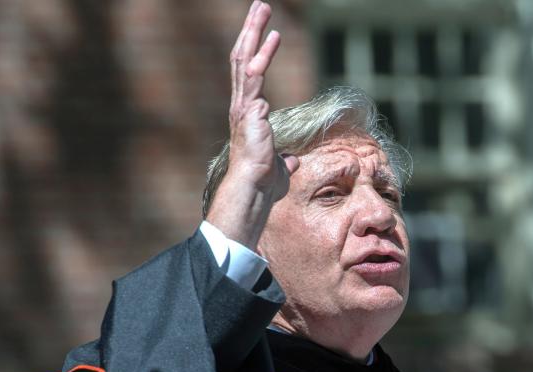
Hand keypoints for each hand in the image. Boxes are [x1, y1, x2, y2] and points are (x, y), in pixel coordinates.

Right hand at [206, 1, 298, 249]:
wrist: (253, 192)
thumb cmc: (263, 183)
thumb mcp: (278, 166)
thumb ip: (284, 158)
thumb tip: (291, 159)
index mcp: (247, 114)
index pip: (249, 74)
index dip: (258, 50)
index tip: (269, 31)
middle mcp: (241, 106)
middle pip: (243, 58)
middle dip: (251, 31)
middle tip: (261, 6)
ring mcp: (244, 108)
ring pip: (246, 61)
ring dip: (255, 35)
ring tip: (265, 11)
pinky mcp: (250, 112)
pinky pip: (256, 77)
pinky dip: (263, 56)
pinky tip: (273, 38)